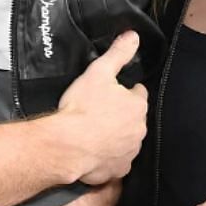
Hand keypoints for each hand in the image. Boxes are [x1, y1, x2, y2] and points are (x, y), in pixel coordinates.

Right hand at [54, 32, 148, 184]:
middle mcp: (139, 130)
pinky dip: (108, 157)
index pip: (138, 94)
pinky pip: (116, 161)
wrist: (66, 146)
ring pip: (126, 140)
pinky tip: (94, 151)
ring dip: (116, 136)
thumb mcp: (98, 73)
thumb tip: (133, 36)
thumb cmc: (81, 108)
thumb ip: (118, 54)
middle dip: (121, 115)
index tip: (112, 93)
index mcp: (137, 106)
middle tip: (99, 112)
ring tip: (95, 132)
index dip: (125, 92)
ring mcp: (130, 152)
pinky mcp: (118, 169)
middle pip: (133, 118)